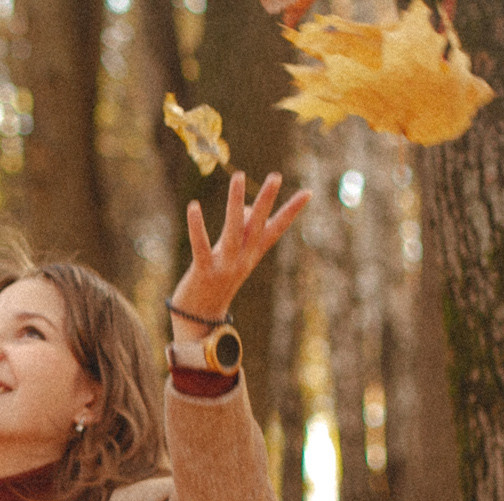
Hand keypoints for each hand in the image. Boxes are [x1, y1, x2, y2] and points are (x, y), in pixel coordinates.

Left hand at [168, 171, 310, 339]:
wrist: (199, 322)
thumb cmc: (214, 283)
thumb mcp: (231, 257)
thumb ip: (239, 232)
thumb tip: (242, 207)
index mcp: (252, 256)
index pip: (276, 230)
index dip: (291, 212)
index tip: (309, 192)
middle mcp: (242, 260)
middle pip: (258, 225)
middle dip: (266, 200)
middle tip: (276, 175)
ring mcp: (225, 267)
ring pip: (233, 231)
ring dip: (235, 203)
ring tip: (238, 176)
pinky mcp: (203, 272)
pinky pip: (201, 246)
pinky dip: (197, 226)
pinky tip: (194, 206)